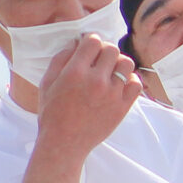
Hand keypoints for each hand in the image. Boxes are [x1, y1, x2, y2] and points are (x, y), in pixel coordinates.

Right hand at [35, 33, 139, 160]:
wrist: (64, 143)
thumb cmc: (52, 113)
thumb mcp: (47, 83)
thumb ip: (60, 59)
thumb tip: (76, 42)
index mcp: (74, 73)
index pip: (93, 41)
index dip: (90, 39)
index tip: (88, 45)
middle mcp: (95, 81)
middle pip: (111, 49)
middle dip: (104, 50)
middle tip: (98, 58)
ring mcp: (112, 94)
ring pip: (126, 63)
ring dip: (118, 62)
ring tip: (110, 70)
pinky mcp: (122, 106)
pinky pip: (136, 83)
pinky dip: (130, 79)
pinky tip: (119, 83)